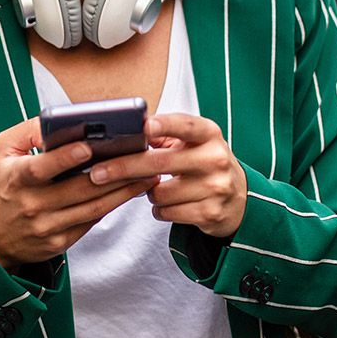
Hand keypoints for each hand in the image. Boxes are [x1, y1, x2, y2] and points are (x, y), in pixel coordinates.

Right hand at [0, 117, 159, 270]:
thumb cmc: (1, 185)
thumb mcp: (2, 152)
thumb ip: (28, 131)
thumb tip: (60, 119)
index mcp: (15, 179)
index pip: (41, 168)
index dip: (64, 158)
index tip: (88, 146)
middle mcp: (32, 205)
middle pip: (78, 189)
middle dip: (113, 172)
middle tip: (139, 156)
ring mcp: (47, 227)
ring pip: (93, 207)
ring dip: (123, 191)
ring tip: (147, 174)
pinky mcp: (59, 242)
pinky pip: (91, 221)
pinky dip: (113, 205)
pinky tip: (131, 191)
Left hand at [86, 113, 246, 237]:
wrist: (239, 200)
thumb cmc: (204, 164)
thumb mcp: (192, 143)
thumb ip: (163, 135)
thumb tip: (127, 132)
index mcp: (208, 135)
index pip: (185, 125)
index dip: (164, 125)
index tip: (143, 126)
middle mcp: (215, 158)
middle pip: (160, 162)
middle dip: (124, 168)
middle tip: (97, 172)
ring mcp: (215, 187)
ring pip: (159, 192)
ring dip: (148, 193)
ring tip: (158, 188)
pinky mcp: (210, 212)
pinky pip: (166, 212)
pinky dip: (160, 210)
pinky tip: (169, 204)